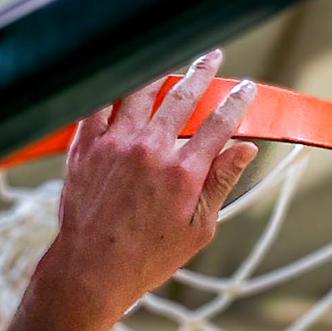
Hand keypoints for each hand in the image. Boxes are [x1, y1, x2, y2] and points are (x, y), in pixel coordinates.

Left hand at [40, 54, 258, 330]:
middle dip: (201, 73)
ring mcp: (114, 144)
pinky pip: (98, 102)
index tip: (246, 88)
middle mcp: (150, 150)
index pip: (219, 124)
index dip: (236, 101)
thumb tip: (245, 149)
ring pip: (139, 90)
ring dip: (158, 71)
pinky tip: (121, 78)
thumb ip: (220, 184)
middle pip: (182, 96)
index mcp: (182, 172)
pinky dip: (112, 86)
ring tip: (167, 61)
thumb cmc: (145, 259)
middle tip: (212, 58)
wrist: (88, 271)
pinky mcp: (85, 146)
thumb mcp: (196, 230)